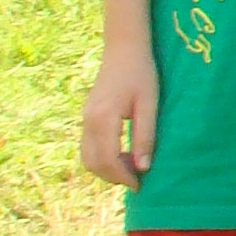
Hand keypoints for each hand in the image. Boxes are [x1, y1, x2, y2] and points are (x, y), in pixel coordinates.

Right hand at [79, 42, 158, 185]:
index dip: (124, 177)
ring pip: (87, 157)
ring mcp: (84, 118)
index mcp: (103, 118)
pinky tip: (123, 153)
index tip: (140, 185)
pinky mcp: (87, 116)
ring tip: (132, 168)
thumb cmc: (142, 74)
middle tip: (137, 179)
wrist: (124, 50)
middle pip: (93, 163)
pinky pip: (88, 146)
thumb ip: (145, 136)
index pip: (108, 160)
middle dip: (114, 177)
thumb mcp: (150, 104)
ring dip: (106, 169)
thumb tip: (143, 167)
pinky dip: (102, 157)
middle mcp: (88, 120)